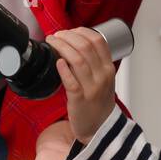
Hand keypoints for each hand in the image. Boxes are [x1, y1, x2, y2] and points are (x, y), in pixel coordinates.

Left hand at [46, 28, 117, 144]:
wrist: (99, 128)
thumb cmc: (98, 102)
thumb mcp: (103, 79)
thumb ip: (94, 62)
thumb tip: (73, 43)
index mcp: (108, 68)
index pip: (98, 41)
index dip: (81, 31)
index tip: (69, 31)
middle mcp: (102, 76)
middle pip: (85, 46)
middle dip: (67, 36)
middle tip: (56, 35)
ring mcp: (91, 88)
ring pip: (77, 60)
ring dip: (62, 47)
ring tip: (52, 43)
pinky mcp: (79, 99)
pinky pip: (70, 81)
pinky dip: (63, 69)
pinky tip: (57, 61)